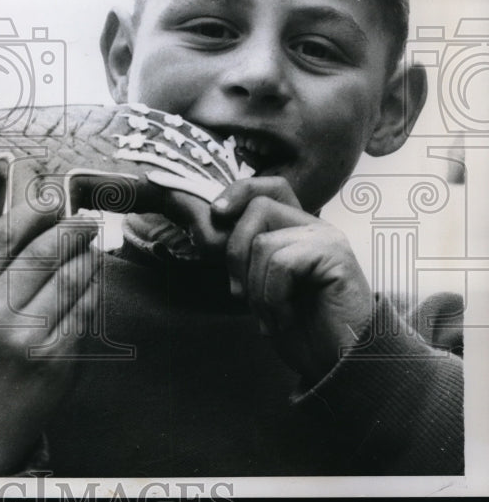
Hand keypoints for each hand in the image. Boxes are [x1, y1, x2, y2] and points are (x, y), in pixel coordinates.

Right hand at [0, 202, 99, 473]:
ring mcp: (28, 339)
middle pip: (42, 252)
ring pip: (70, 278)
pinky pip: (83, 313)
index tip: (51, 200)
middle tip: (84, 220)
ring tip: (90, 248)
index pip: (2, 236)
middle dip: (70, 229)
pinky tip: (90, 283)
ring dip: (87, 257)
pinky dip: (91, 291)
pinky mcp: (57, 361)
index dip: (32, 210)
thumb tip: (32, 228)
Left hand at [210, 177, 374, 383]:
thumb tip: (213, 220)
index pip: (269, 188)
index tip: (216, 213)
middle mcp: (315, 227)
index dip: (239, 192)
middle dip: (235, 253)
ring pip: (263, 242)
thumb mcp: (260, 285)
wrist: (338, 365)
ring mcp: (328, 239)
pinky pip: (281, 263)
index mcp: (297, 229)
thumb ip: (246, 254)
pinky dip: (272, 297)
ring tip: (270, 316)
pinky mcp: (337, 256)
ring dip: (255, 289)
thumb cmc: (300, 329)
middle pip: (257, 208)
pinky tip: (285, 318)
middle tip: (241, 295)